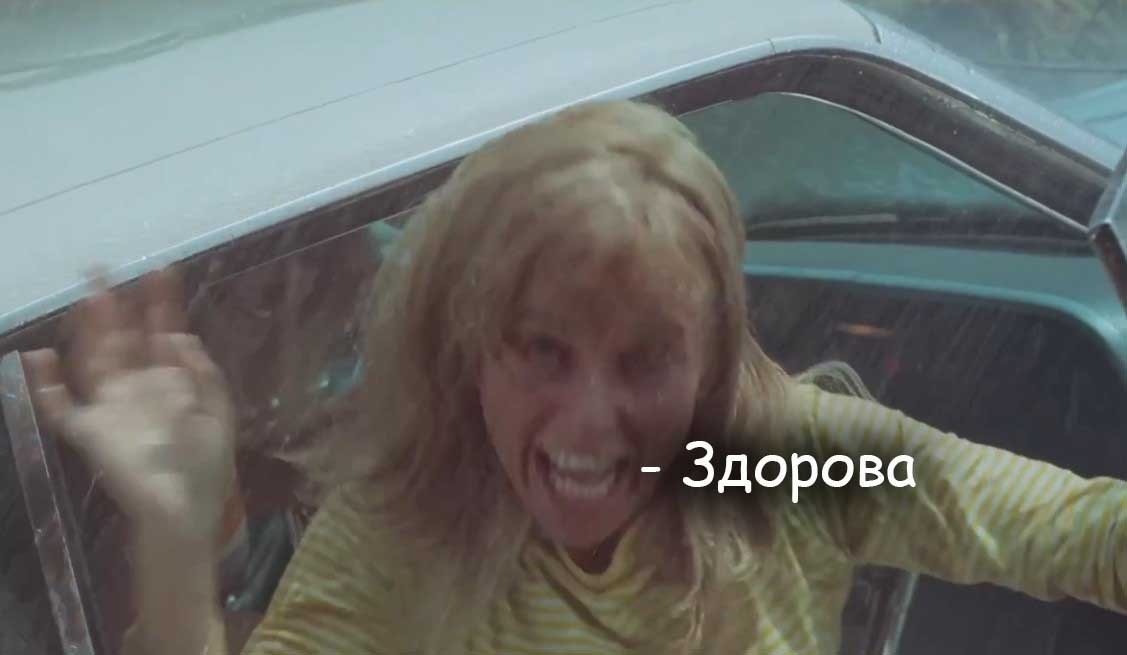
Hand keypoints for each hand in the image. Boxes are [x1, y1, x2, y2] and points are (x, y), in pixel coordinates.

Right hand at [23, 269, 235, 545]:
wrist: (185, 512)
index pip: (164, 334)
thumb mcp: (219, 416)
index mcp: (172, 383)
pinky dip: (47, 385)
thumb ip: (205, 375)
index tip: (164, 271)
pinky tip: (40, 356)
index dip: (163, 304)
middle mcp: (138, 389)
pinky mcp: (90, 433)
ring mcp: (112, 409)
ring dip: (89, 330)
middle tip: (106, 268)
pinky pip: (61, 407)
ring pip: (94, 360)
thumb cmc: (207, 468)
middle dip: (118, 305)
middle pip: (123, 339)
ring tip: (88, 298)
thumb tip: (183, 336)